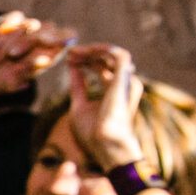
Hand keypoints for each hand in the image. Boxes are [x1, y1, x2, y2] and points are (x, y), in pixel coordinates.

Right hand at [0, 11, 73, 98]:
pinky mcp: (15, 22)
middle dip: (28, 42)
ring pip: (29, 24)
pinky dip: (4, 30)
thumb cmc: (3, 81)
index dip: (63, 37)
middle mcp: (44, 37)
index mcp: (52, 51)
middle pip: (47, 29)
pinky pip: (15, 18)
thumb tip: (45, 60)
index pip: (68, 36)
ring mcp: (29, 28)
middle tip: (12, 54)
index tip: (52, 44)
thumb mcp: (14, 81)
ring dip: (11, 41)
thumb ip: (29, 70)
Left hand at [66, 44, 143, 168]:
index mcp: (114, 90)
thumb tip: (72, 68)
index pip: (101, 68)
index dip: (85, 61)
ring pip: (112, 55)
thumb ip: (77, 86)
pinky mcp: (125, 79)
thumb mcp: (79, 105)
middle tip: (70, 52)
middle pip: (106, 60)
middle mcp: (123, 84)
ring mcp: (126, 81)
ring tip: (74, 52)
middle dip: (87, 53)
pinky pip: (118, 54)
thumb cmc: (92, 133)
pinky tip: (85, 51)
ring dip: (92, 50)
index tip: (69, 58)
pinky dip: (101, 50)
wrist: (104, 145)